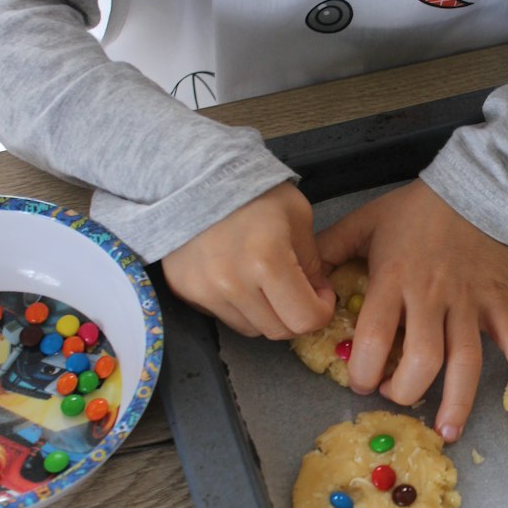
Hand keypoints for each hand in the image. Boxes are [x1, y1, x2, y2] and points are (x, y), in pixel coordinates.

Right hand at [161, 182, 336, 337]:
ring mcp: (204, 291)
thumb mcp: (299, 217)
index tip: (320, 295)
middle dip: (295, 315)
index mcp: (267, 261)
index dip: (321, 311)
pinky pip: (225, 317)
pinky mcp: (186, 292)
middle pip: (278, 331)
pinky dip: (240, 307)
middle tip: (297, 291)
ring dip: (267, 314)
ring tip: (266, 282)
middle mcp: (233, 283)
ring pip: (251, 329)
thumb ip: (312, 263)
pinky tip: (240, 279)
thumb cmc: (255, 193)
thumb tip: (317, 296)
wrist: (195, 177)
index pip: (305, 319)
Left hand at [316, 180, 507, 439]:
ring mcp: (468, 302)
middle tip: (394, 395)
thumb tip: (299, 279)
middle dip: (405, 389)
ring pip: (465, 358)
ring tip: (447, 432)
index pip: (375, 336)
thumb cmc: (414, 209)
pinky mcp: (496, 301)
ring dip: (457, 399)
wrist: (473, 187)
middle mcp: (431, 297)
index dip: (363, 369)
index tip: (359, 382)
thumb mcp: (363, 222)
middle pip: (422, 358)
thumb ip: (328, 250)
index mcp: (393, 280)